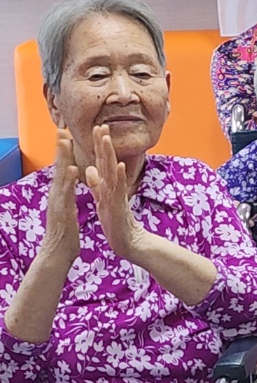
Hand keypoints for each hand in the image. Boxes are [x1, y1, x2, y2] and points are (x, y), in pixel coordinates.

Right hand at [41, 131, 79, 269]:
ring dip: (63, 157)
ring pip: (60, 176)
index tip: (67, 135)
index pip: (63, 169)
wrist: (58, 254)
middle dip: (60, 147)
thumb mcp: (68, 211)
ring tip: (66, 140)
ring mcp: (57, 202)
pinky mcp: (61, 211)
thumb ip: (68, 197)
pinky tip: (72, 169)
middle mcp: (56, 195)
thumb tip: (68, 187)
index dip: (65, 152)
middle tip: (62, 128)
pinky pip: (66, 193)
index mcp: (60, 194)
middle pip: (58, 167)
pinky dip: (69, 180)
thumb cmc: (65, 234)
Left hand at [84, 125, 145, 262]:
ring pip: (112, 171)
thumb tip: (89, 168)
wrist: (127, 241)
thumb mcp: (102, 199)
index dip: (99, 145)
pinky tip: (118, 165)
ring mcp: (117, 194)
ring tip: (106, 138)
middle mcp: (113, 186)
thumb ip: (96, 184)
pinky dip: (118, 176)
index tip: (97, 127)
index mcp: (107, 184)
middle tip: (101, 124)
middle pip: (107, 160)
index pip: (102, 160)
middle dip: (103, 143)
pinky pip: (119, 189)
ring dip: (109, 154)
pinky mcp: (119, 204)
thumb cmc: (115, 221)